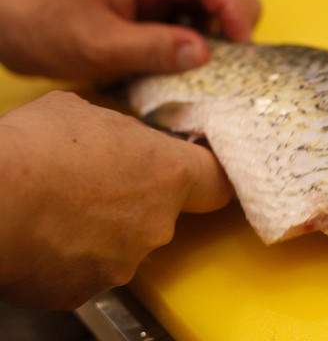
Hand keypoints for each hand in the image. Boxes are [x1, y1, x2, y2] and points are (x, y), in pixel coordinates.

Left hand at [0, 0, 260, 79]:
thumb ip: (154, 48)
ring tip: (228, 53)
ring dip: (226, 18)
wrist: (13, 21)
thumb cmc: (47, 28)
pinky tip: (202, 52)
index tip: (243, 43)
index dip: (231, 6)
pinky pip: (192, 8)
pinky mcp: (150, 3)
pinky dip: (207, 28)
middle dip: (239, 7)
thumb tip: (205, 54)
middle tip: (244, 49)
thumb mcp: (99, 46)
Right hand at [0, 91, 232, 309]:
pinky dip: (72, 257)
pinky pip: (89, 269)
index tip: (199, 173)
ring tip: (61, 209)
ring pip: (125, 243)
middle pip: (163, 213)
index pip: (217, 182)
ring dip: (104, 229)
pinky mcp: (85, 291)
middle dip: (137, 200)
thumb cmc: (34, 147)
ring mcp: (123, 262)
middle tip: (96, 183)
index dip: (208, 176)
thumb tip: (116, 140)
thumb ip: (118, 132)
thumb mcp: (84, 112)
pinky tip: (45, 235)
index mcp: (167, 174)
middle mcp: (157, 224)